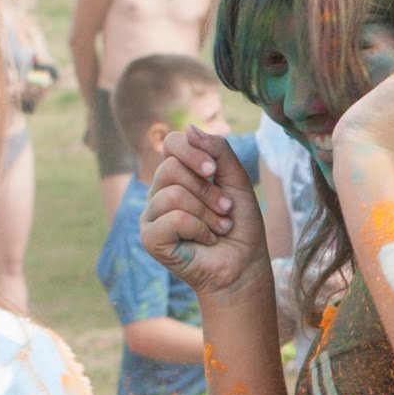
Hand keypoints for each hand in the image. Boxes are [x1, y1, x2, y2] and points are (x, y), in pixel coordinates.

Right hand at [140, 129, 274, 300]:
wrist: (244, 265)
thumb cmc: (240, 224)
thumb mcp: (236, 181)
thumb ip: (218, 152)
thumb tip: (190, 130)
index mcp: (177, 175)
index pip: (172, 143)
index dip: (193, 151)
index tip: (214, 170)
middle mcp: (159, 191)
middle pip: (171, 168)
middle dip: (208, 190)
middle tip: (225, 209)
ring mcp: (151, 214)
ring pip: (173, 194)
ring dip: (208, 213)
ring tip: (220, 228)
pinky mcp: (149, 237)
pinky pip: (173, 218)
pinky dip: (199, 229)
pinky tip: (206, 241)